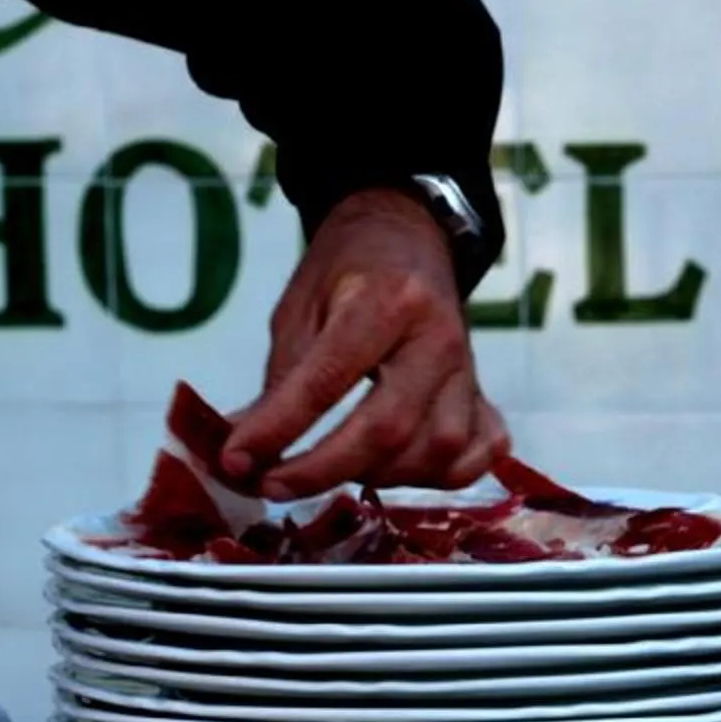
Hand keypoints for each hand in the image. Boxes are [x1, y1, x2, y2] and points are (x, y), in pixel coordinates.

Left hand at [222, 188, 507, 498]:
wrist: (407, 236)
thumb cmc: (347, 269)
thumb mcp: (299, 308)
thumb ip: (279, 380)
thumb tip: (242, 451)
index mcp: (389, 299)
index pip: (330, 379)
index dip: (280, 428)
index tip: (237, 460)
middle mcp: (439, 337)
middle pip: (389, 428)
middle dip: (323, 470)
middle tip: (272, 485)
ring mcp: (470, 370)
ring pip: (436, 450)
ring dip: (377, 476)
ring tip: (331, 472)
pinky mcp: (483, 393)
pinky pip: (479, 453)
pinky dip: (444, 476)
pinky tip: (401, 470)